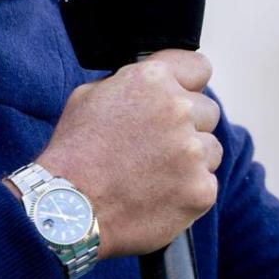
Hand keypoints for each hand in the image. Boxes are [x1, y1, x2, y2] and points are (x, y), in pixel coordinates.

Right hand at [33, 49, 222, 257]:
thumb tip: (156, 84)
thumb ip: (131, 82)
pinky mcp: (200, 189)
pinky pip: (207, 184)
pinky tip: (158, 196)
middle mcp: (178, 108)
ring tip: (154, 175)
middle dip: (189, 126)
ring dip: (191, 160)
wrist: (67, 210)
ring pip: (211, 149)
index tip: (182, 97)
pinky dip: (188, 191)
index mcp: (152, 79)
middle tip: (157, 147)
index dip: (189, 85)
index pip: (199, 68)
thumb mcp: (90, 96)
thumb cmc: (73, 153)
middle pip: (207, 111)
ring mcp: (192, 150)